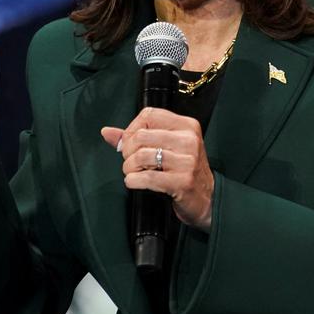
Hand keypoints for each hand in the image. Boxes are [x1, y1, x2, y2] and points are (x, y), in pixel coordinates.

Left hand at [101, 107, 213, 229]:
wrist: (207, 198)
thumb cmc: (184, 171)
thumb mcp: (167, 148)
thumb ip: (136, 138)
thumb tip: (106, 132)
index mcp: (187, 126)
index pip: (149, 115)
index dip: (132, 129)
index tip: (131, 144)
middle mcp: (189, 139)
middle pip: (141, 135)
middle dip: (127, 152)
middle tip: (131, 162)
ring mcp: (187, 161)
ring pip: (141, 156)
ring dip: (129, 168)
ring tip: (133, 173)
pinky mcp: (182, 181)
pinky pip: (146, 177)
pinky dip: (133, 181)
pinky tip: (135, 182)